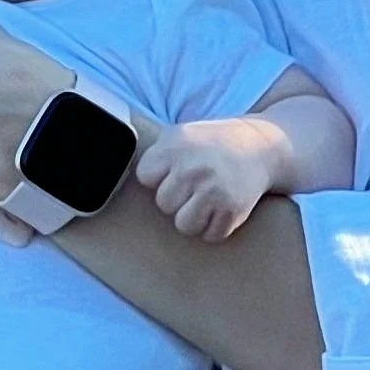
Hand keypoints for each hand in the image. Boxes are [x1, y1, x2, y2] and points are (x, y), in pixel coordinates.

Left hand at [134, 117, 286, 241]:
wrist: (259, 146)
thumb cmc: (210, 144)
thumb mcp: (179, 134)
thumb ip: (154, 154)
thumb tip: (110, 177)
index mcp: (175, 145)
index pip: (145, 177)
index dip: (159, 177)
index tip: (175, 169)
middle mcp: (192, 167)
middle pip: (164, 204)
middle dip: (177, 198)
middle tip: (195, 184)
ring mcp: (213, 190)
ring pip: (183, 225)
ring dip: (194, 216)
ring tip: (207, 197)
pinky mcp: (232, 211)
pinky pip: (209, 235)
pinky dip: (215, 226)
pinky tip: (223, 206)